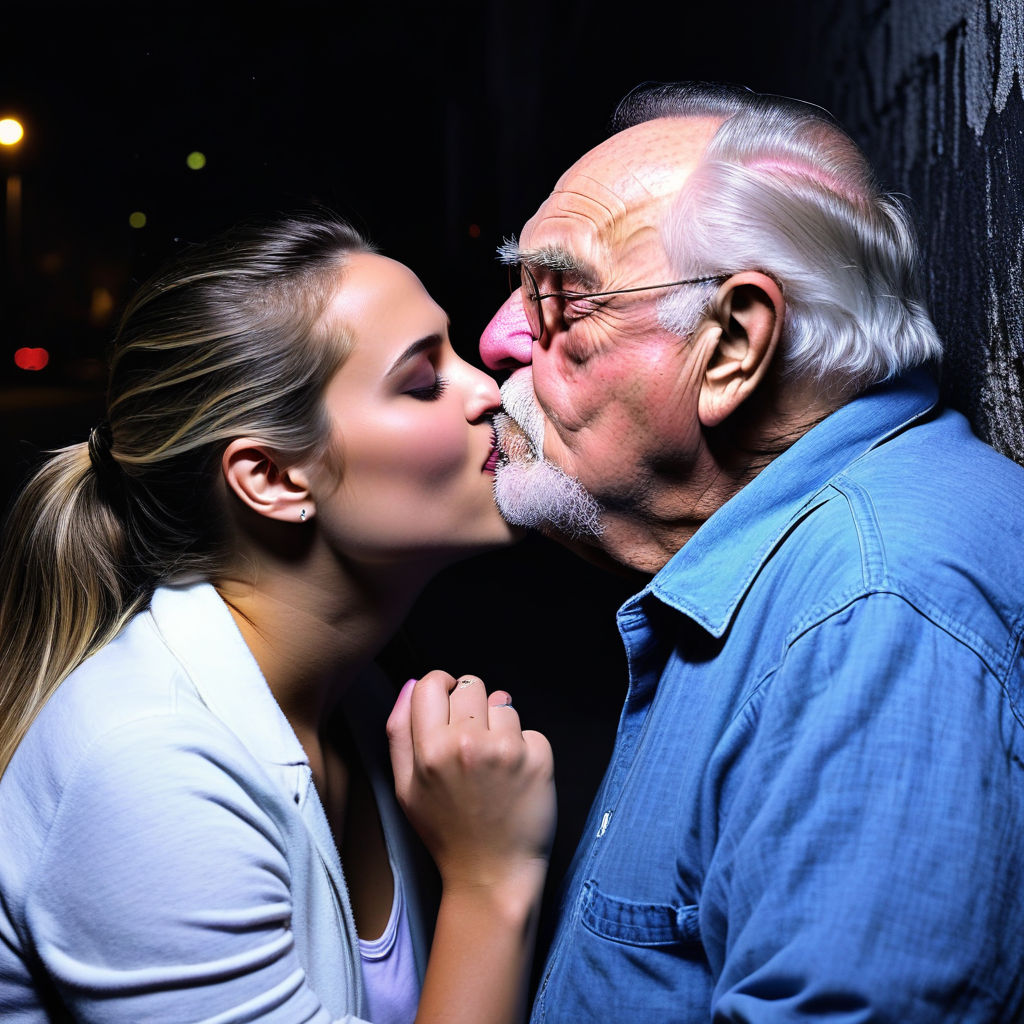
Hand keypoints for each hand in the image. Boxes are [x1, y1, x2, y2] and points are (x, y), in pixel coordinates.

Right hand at [387, 670, 555, 895]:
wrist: (491, 875)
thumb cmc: (446, 831)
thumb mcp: (405, 787)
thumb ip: (400, 732)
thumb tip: (413, 684)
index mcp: (430, 750)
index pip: (431, 683)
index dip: (440, 687)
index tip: (448, 704)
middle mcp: (467, 743)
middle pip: (470, 685)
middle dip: (470, 705)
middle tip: (470, 740)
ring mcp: (506, 749)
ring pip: (502, 702)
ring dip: (499, 724)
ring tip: (492, 762)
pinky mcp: (537, 758)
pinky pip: (530, 729)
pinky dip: (525, 746)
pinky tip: (514, 775)